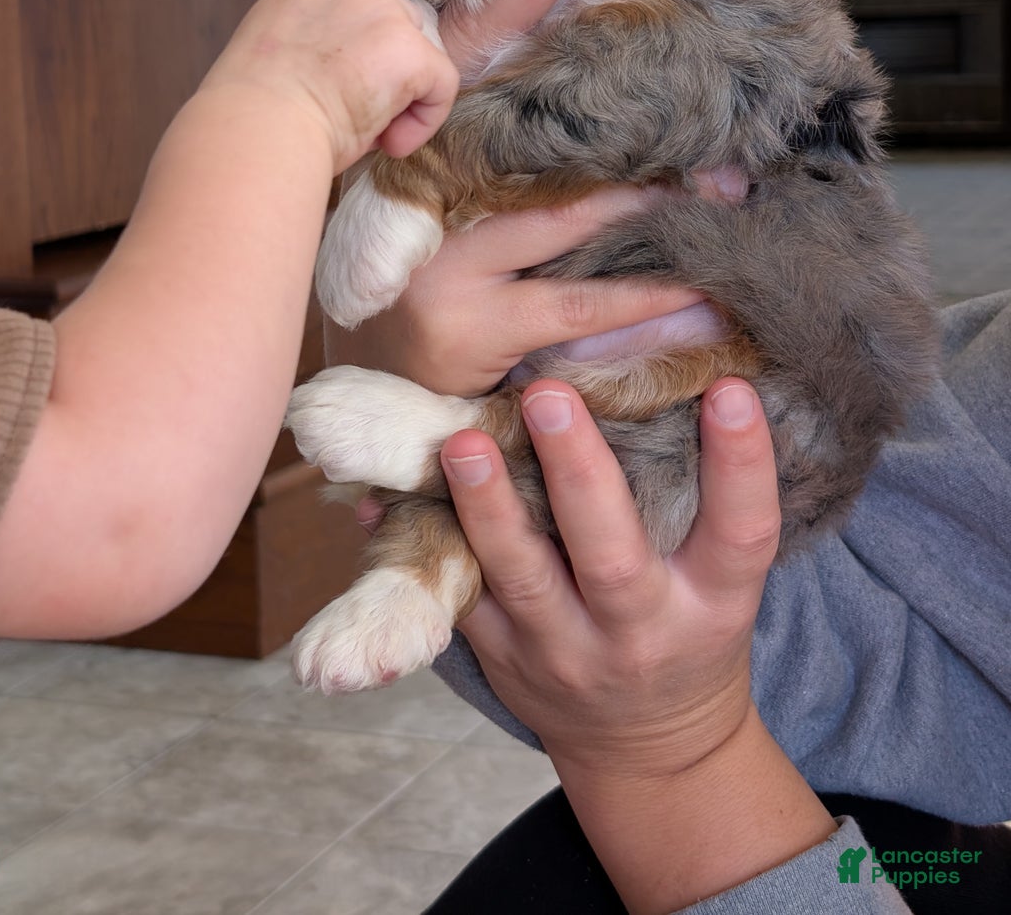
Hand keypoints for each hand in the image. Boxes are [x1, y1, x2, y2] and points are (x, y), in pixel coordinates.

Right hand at [201, 0, 458, 171]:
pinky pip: (439, 89)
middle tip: (340, 108)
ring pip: (420, 62)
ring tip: (349, 120)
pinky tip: (384, 133)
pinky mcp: (408, 44)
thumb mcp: (277, 58)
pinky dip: (419, 121)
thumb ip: (317, 44)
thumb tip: (352, 75)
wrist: (256, 131)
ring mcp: (379, 9)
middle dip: (386, 73)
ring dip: (398, 101)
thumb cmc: (255, 118)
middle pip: (399, 26)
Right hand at [324, 0, 742, 392]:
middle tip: (720, 128)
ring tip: (730, 202)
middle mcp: (430, 191)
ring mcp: (450, 261)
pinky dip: (644, 303)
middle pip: (541, 137)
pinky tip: (701, 298)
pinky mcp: (474, 324)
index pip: (477, 47)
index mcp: (422, 146)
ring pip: (573, 223)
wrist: (343, 383)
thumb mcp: (423, 205)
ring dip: (656, 215)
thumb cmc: (398, 284)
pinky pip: (578, 309)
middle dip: (635, 133)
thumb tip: (563, 112)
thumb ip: (478, 158)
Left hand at [439, 381, 834, 913]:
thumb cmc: (688, 634)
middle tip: (548, 397)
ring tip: (462, 443)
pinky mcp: (503, 657)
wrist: (649, 749)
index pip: (742, 532)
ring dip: (487, 507)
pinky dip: (424, 543)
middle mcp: (641, 631)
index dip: (741, 462)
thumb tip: (693, 379)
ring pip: (521, 578)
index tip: (730, 388)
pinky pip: (459, 596)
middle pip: (611, 556)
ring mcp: (564, 650)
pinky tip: (387, 498)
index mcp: (713, 603)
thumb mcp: (719, 583)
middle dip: (578, 474)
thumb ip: (704, 501)